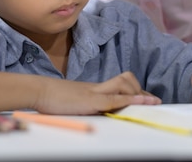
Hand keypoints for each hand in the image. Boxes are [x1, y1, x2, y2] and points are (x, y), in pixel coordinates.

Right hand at [32, 71, 160, 114]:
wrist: (39, 91)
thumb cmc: (53, 98)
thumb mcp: (75, 101)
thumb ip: (88, 104)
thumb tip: (100, 112)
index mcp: (95, 87)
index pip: (122, 83)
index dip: (137, 91)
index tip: (150, 99)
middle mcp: (98, 86)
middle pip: (127, 79)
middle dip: (141, 91)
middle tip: (152, 102)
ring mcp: (95, 92)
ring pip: (124, 85)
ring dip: (137, 95)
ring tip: (146, 105)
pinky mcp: (90, 100)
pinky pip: (113, 99)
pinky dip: (129, 101)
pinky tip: (140, 103)